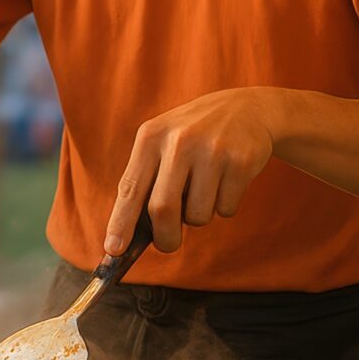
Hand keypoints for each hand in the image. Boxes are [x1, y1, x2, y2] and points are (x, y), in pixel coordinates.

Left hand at [108, 88, 278, 254]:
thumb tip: (129, 235)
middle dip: (164, 237)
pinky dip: (224, 206)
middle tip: (168, 244)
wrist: (246, 109)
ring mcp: (212, 150)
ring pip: (198, 216)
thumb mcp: (164, 143)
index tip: (113, 250)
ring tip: (205, 190)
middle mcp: (179, 141)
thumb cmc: (194, 138)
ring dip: (199, 216)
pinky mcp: (241, 161)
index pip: (130, 188)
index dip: (121, 222)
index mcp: (151, 137)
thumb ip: (146, 181)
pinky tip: (227, 181)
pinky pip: (226, 209)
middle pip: (162, 209)